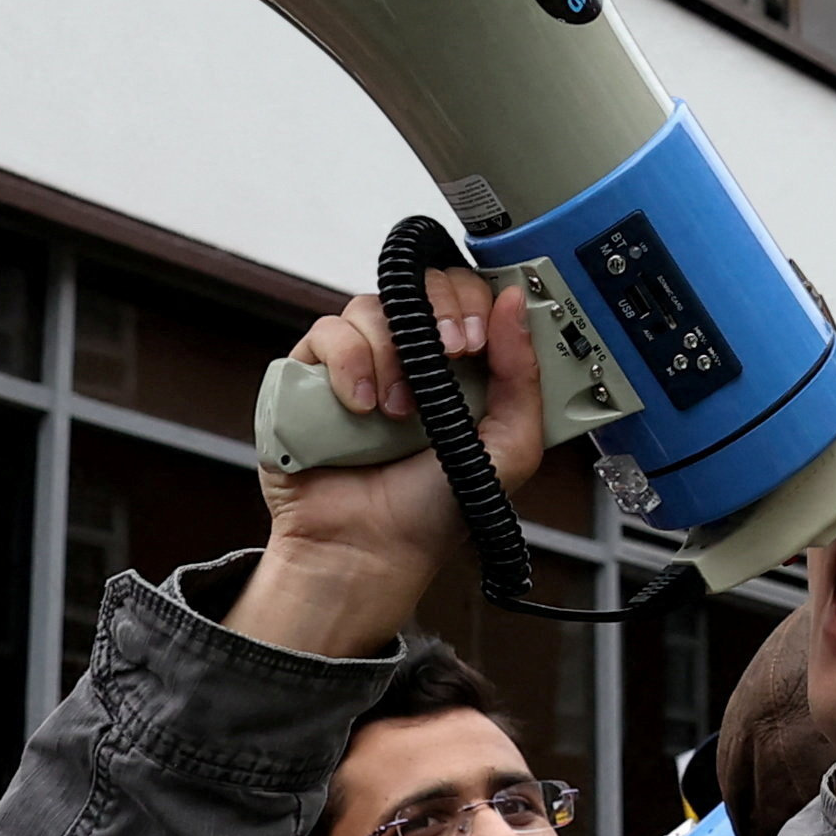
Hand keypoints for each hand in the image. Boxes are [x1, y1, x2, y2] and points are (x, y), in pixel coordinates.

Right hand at [235, 269, 541, 660]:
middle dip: (439, 309)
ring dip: (391, 353)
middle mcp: (408, 356)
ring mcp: (359, 362)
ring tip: (398, 410)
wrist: (369, 552)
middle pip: (419, 284)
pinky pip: (326, 333)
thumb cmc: (434, 510)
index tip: (476, 340)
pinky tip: (360, 406)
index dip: (474, 299)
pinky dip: (347, 363)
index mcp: (458, 365)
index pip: (467, 294)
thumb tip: (514, 305)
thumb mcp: (510, 449)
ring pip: (371, 306)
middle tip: (449, 352)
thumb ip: (523, 378)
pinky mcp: (312, 375)